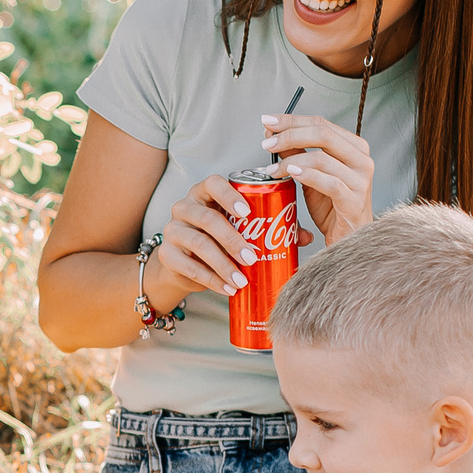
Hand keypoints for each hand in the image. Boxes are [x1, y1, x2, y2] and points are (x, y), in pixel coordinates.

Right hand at [149, 175, 315, 309]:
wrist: (185, 264)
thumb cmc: (219, 239)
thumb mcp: (240, 229)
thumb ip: (271, 228)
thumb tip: (305, 236)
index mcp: (204, 193)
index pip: (213, 183)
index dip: (230, 196)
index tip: (248, 212)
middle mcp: (185, 207)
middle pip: (207, 218)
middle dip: (232, 239)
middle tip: (252, 257)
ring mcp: (173, 230)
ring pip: (197, 244)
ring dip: (223, 264)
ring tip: (241, 280)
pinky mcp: (167, 255)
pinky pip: (189, 267)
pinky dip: (211, 280)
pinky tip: (227, 289)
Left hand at [257, 114, 376, 247]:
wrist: (349, 238)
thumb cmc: (332, 207)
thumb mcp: (310, 176)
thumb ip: (296, 154)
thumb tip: (273, 133)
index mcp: (354, 148)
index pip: (321, 123)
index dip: (292, 120)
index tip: (268, 122)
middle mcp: (361, 159)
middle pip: (323, 134)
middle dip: (289, 135)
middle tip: (267, 143)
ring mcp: (360, 179)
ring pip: (323, 158)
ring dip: (291, 160)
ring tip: (272, 169)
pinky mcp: (354, 199)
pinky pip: (329, 182)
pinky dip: (307, 175)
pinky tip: (290, 174)